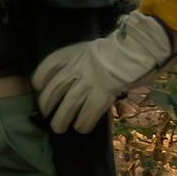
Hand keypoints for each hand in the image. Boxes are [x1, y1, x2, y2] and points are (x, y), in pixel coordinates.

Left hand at [33, 11, 175, 132]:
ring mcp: (89, 82)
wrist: (138, 47)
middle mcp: (77, 68)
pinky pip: (88, 113)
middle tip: (46, 114)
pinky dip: (83, 123)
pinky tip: (81, 128)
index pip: (48, 66)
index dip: (40, 79)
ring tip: (58, 128)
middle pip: (54, 89)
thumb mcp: (93, 50)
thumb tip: (75, 81)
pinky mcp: (103, 95)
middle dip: (47, 104)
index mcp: (73, 54)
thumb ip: (82, 63)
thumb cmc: (121, 49)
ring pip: (68, 104)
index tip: (38, 87)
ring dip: (61, 119)